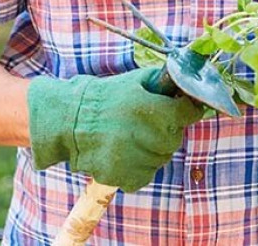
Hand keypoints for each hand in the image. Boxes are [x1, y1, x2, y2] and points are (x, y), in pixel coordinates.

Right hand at [27, 68, 204, 190]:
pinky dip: (140, 168)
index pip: (187, 113)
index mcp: (147, 107)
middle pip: (175, 139)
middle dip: (167, 131)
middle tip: (151, 124)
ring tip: (134, 138)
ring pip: (161, 159)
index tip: (182, 109)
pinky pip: (144, 176)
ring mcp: (129, 158)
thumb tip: (187, 86)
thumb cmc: (105, 98)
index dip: (187, 110)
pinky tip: (128, 155)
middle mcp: (141, 134)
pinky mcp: (118, 175)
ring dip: (154, 150)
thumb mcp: (134, 81)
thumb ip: (163, 83)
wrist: (70, 120)